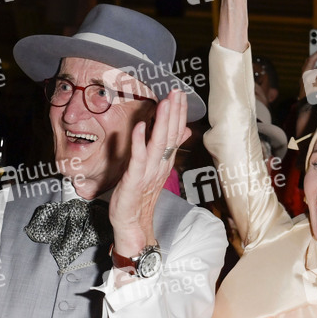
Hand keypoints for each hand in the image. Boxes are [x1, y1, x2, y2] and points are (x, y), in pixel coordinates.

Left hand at [110, 89, 190, 256]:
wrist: (133, 225)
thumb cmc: (140, 197)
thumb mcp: (155, 169)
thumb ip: (167, 149)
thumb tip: (183, 131)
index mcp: (164, 161)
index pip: (175, 133)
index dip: (179, 113)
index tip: (181, 94)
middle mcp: (160, 165)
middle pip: (170, 135)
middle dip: (174, 112)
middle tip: (177, 92)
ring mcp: (148, 172)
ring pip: (158, 144)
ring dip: (162, 123)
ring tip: (164, 103)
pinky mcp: (135, 179)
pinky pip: (138, 159)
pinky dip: (140, 142)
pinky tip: (141, 127)